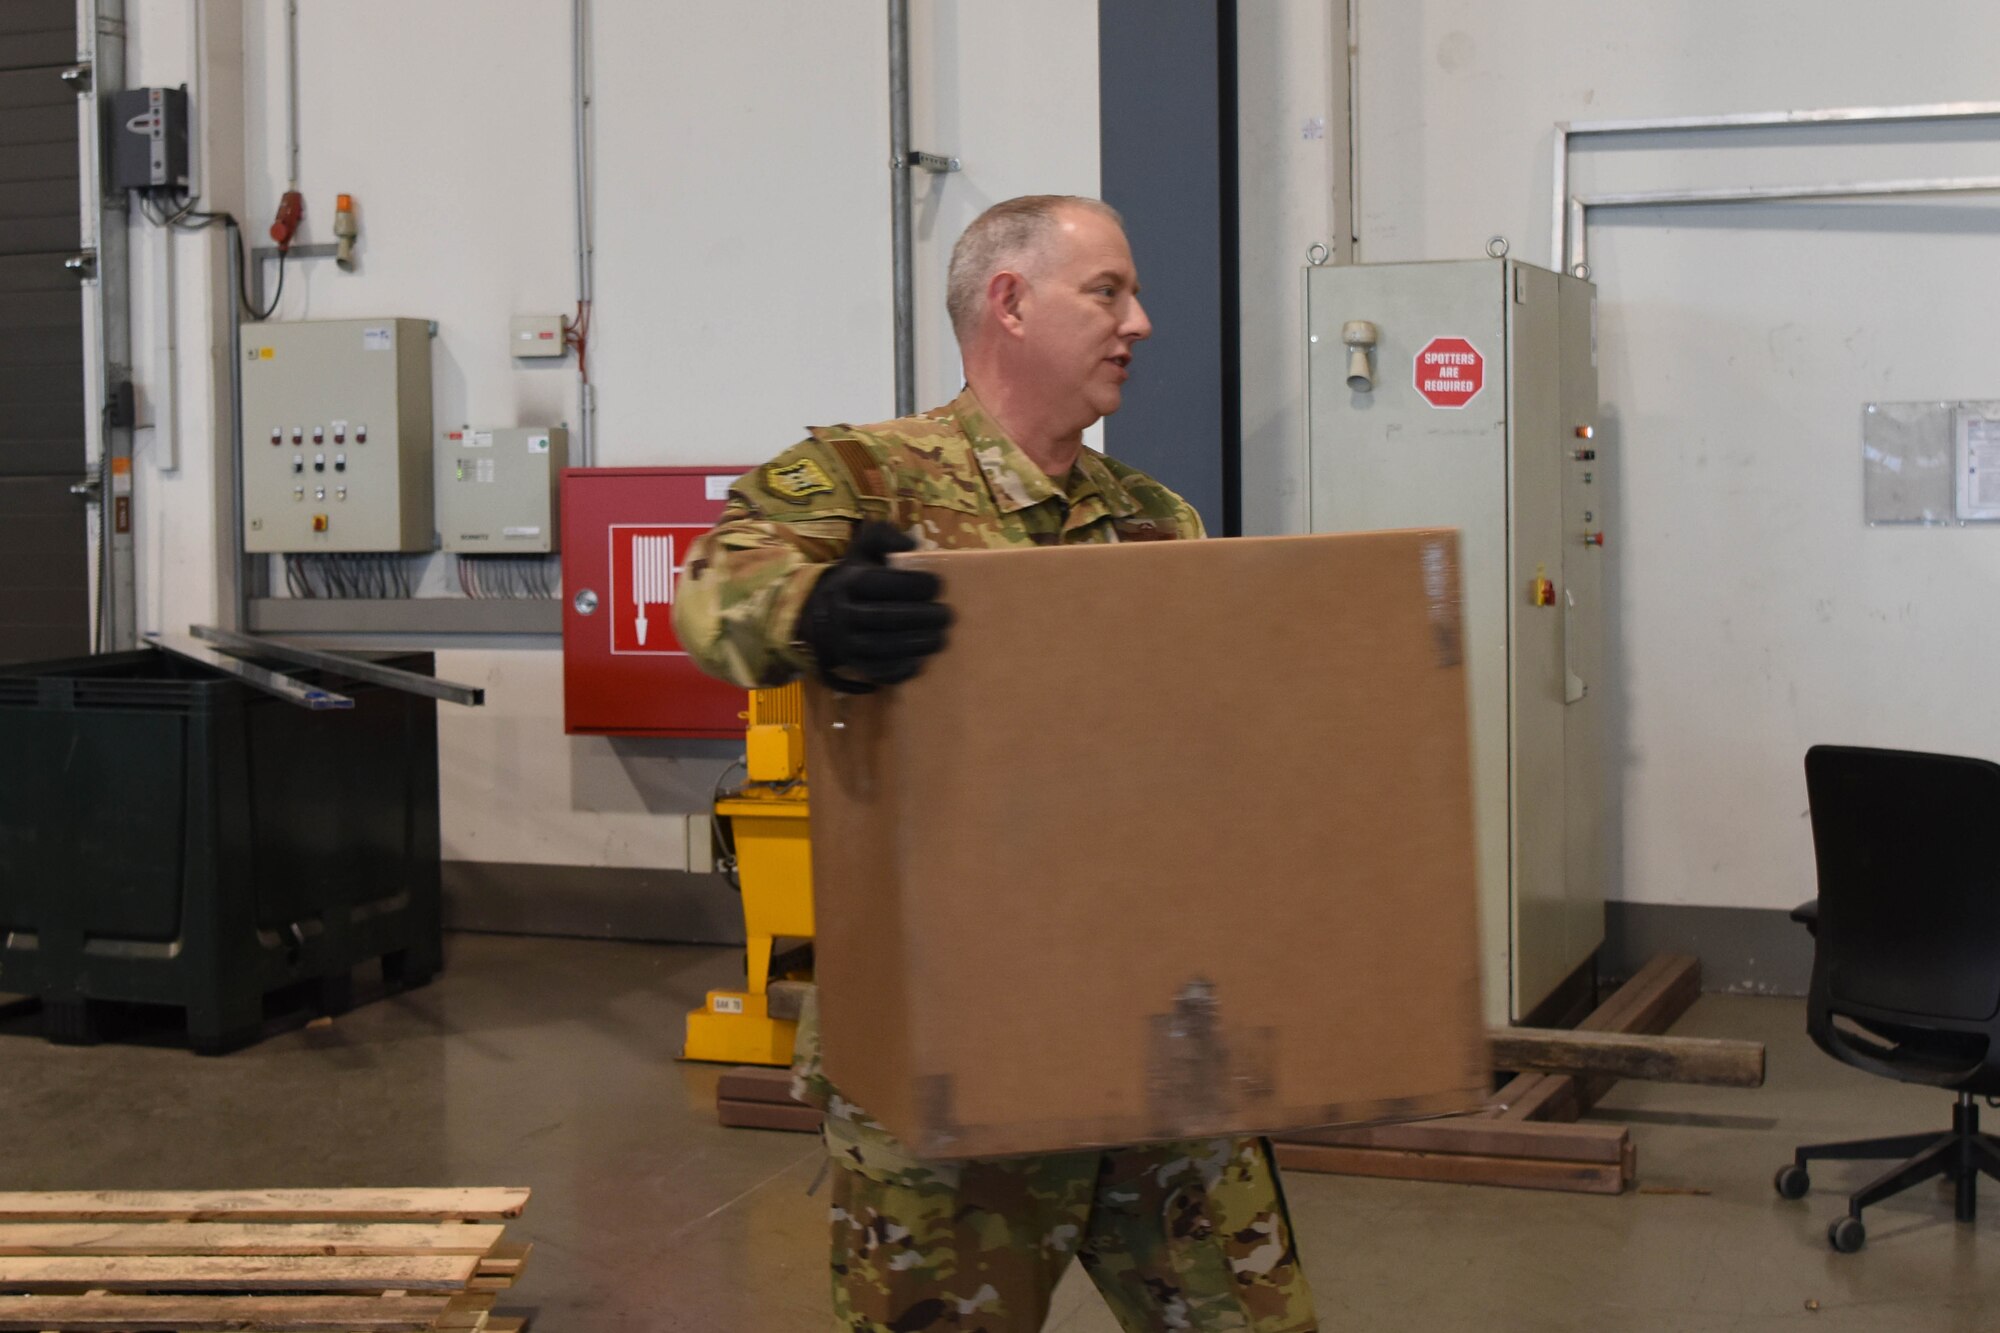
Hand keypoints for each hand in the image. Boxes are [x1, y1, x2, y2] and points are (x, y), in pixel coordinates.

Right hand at [797, 522, 951, 692]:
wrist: (825, 614)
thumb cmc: (858, 577)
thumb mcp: (865, 549)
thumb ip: (884, 536)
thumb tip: (910, 544)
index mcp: (849, 583)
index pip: (878, 584)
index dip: (910, 585)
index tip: (938, 585)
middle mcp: (844, 614)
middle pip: (883, 618)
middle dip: (919, 618)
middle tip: (947, 615)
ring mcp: (847, 643)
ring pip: (881, 647)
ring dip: (915, 644)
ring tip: (942, 638)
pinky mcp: (854, 665)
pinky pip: (877, 671)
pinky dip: (901, 669)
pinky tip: (922, 661)